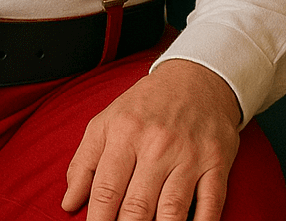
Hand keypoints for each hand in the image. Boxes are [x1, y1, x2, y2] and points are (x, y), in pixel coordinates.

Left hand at [62, 60, 242, 220]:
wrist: (197, 78)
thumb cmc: (146, 106)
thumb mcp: (106, 122)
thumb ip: (84, 162)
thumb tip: (69, 203)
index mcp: (124, 133)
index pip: (105, 190)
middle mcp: (157, 145)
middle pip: (137, 206)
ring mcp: (189, 155)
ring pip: (171, 211)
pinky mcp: (216, 163)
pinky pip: (209, 204)